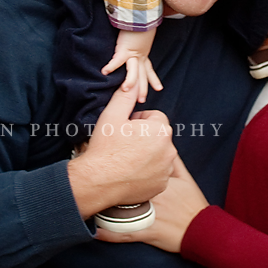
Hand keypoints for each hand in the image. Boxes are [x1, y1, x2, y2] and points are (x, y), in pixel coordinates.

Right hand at [67, 84, 175, 219]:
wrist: (97, 182)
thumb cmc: (105, 148)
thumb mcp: (113, 115)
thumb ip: (126, 95)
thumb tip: (133, 81)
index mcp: (161, 130)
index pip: (155, 117)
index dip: (138, 122)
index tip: (125, 130)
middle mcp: (170, 150)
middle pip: (158, 136)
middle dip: (145, 137)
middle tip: (124, 144)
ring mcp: (166, 170)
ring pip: (158, 155)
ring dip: (147, 154)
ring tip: (126, 159)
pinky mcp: (161, 186)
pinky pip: (157, 173)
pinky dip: (147, 172)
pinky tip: (131, 172)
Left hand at [97, 155, 208, 252]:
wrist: (200, 229)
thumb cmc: (191, 202)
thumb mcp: (185, 177)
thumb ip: (171, 160)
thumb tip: (157, 145)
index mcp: (158, 178)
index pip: (135, 162)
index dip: (118, 154)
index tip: (105, 147)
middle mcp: (149, 194)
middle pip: (120, 182)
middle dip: (105, 176)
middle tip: (88, 165)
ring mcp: (146, 214)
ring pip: (116, 207)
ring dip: (101, 202)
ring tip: (87, 195)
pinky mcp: (143, 232)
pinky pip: (121, 234)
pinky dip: (106, 233)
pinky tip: (93, 229)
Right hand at [102, 26, 162, 103]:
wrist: (142, 15)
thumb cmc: (141, 23)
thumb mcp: (141, 36)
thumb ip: (138, 41)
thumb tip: (135, 41)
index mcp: (143, 53)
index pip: (149, 69)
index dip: (153, 80)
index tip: (159, 88)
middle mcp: (139, 56)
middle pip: (142, 75)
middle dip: (143, 89)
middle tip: (143, 100)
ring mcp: (132, 53)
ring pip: (133, 71)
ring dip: (130, 82)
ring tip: (126, 90)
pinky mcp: (124, 49)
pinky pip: (117, 60)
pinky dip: (111, 66)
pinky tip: (104, 72)